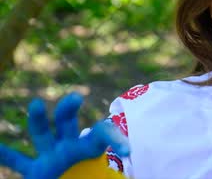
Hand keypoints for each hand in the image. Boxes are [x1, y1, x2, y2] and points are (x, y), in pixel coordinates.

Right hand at [0, 93, 128, 178]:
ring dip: (37, 120)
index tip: (128, 151)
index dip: (114, 138)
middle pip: (68, 122)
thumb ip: (125, 172)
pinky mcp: (36, 173)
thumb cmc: (101, 176)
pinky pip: (18, 162)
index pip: (102, 134)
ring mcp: (50, 158)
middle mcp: (69, 148)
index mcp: (91, 150)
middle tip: (77, 97)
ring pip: (41, 134)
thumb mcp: (116, 175)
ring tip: (37, 105)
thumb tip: (142, 159)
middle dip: (69, 108)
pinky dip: (5, 155)